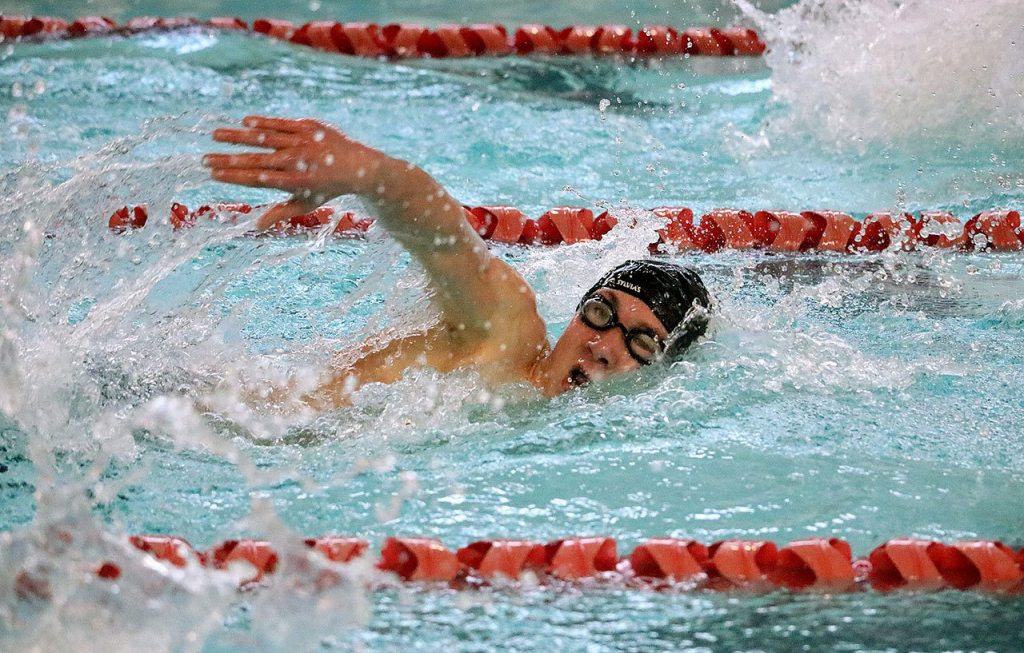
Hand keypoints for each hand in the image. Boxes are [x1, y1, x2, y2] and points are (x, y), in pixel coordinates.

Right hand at [204, 116, 386, 229]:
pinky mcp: (309, 126)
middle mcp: (298, 161)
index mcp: (295, 183)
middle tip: (204, 159)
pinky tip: (244, 123)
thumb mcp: (306, 205)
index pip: (257, 179)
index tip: (213, 175)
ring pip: (265, 138)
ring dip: (238, 136)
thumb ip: (280, 213)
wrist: (359, 167)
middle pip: (256, 160)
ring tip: (215, 135)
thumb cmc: (327, 189)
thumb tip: (256, 226)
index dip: (234, 177)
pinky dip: (263, 123)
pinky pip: (282, 123)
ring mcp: (303, 142)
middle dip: (227, 160)